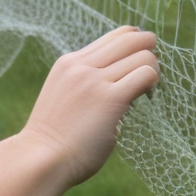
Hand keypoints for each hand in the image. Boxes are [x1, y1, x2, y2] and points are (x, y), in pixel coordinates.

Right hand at [20, 26, 159, 186]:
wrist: (41, 160)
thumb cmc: (56, 138)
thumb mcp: (64, 96)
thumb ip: (84, 82)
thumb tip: (116, 81)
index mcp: (70, 62)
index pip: (116, 36)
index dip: (136, 43)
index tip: (140, 62)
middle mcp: (82, 66)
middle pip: (133, 39)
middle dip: (151, 52)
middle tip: (151, 74)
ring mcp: (95, 81)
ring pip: (144, 57)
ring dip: (154, 72)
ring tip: (148, 91)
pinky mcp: (110, 99)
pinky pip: (145, 76)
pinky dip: (153, 83)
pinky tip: (147, 97)